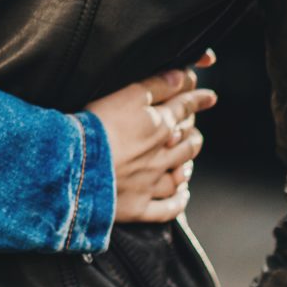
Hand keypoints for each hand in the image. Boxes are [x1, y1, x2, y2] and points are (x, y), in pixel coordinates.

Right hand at [86, 52, 213, 225]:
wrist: (77, 167)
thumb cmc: (97, 127)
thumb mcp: (127, 95)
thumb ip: (156, 86)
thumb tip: (182, 77)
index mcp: (159, 126)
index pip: (184, 108)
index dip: (198, 100)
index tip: (210, 97)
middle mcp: (161, 156)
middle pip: (187, 144)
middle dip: (193, 135)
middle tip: (194, 130)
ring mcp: (151, 183)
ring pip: (179, 176)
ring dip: (186, 167)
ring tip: (187, 163)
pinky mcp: (138, 206)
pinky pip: (166, 209)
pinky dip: (178, 203)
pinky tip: (182, 196)